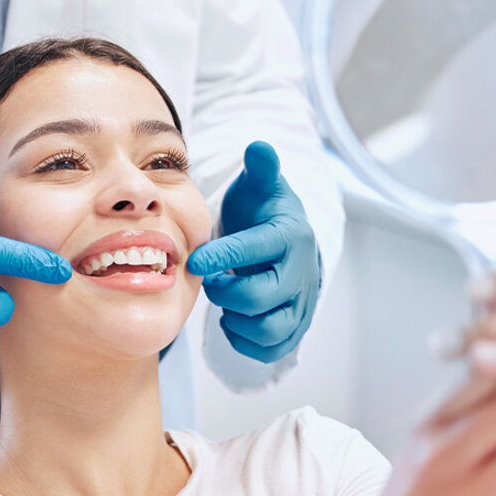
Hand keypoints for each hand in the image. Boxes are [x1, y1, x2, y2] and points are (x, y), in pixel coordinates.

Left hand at [187, 141, 319, 362]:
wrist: (287, 242)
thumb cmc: (264, 213)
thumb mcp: (260, 187)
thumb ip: (260, 169)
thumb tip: (258, 146)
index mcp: (289, 236)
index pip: (257, 249)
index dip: (224, 256)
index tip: (195, 259)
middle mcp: (300, 273)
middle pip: (260, 297)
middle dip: (226, 291)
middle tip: (211, 280)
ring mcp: (300, 304)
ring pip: (270, 329)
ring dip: (237, 319)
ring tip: (224, 299)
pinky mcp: (294, 327)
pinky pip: (272, 348)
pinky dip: (246, 341)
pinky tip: (232, 320)